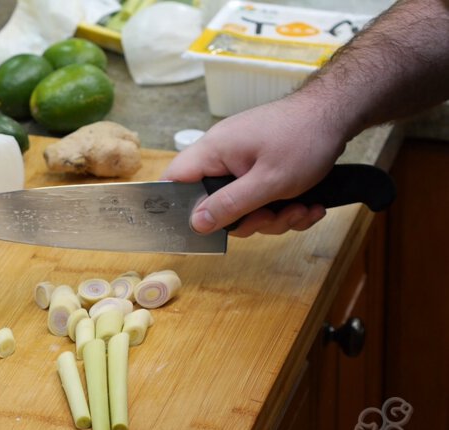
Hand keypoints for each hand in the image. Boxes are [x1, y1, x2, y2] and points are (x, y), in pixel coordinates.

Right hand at [162, 96, 348, 236]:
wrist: (338, 113)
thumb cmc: (303, 139)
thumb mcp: (267, 182)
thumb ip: (229, 206)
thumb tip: (195, 224)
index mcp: (212, 152)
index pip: (173, 181)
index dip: (175, 208)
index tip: (198, 232)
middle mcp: (222, 156)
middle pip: (215, 203)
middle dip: (249, 219)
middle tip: (273, 218)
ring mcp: (242, 161)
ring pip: (244, 206)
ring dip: (275, 216)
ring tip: (302, 209)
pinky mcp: (262, 166)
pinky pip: (262, 198)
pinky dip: (285, 206)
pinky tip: (309, 205)